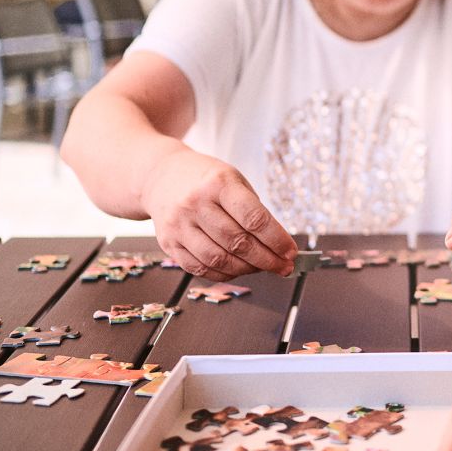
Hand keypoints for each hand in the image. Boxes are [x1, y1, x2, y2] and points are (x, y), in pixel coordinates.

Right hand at [141, 147, 296, 279]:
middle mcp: (196, 204)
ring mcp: (179, 225)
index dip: (276, 239)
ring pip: (218, 259)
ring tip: (262, 267)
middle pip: (238, 242)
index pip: (254, 218)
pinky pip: (199, 268)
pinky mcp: (169, 242)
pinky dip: (223, 274)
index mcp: (219, 183)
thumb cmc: (205, 178)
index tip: (290, 251)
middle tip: (284, 266)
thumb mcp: (234, 180)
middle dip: (267, 259)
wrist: (160, 176)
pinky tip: (238, 270)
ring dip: (247, 269)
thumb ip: (254, 210)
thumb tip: (278, 244)